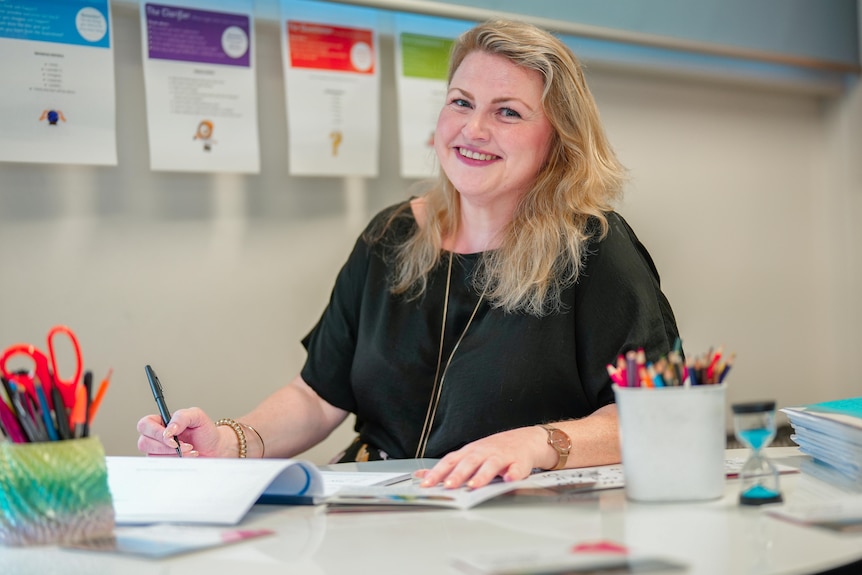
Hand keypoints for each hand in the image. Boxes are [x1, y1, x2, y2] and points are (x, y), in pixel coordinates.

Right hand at [136, 407, 224, 456]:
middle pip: (144, 442)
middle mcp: (156, 436)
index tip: (171, 437)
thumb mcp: (196, 416)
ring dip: (173, 454)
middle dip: (165, 446)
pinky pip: (161, 465)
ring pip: (152, 455)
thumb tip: (168, 430)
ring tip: (190, 449)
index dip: (155, 432)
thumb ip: (181, 417)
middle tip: (184, 445)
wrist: (213, 447)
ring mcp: (157, 451)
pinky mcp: (163, 462)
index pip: (145, 425)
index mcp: (160, 421)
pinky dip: (176, 461)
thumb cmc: (204, 430)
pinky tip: (188, 456)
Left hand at [415, 426, 545, 488]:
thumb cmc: (493, 450)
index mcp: (470, 452)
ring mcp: (502, 456)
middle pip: (469, 462)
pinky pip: (517, 468)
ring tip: (474, 485)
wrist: (525, 440)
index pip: (450, 460)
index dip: (438, 472)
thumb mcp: (468, 455)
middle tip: (449, 485)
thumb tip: (421, 475)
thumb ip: (447, 467)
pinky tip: (510, 479)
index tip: (426, 484)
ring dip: (482, 475)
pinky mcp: (519, 462)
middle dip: (458, 474)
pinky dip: (514, 473)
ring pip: (491, 465)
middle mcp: (484, 452)